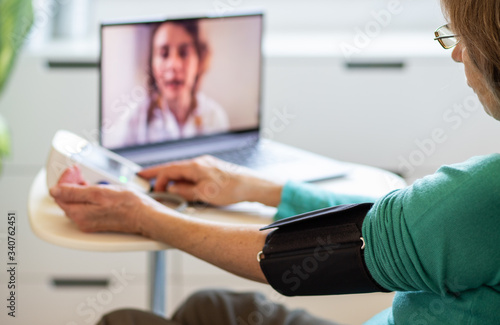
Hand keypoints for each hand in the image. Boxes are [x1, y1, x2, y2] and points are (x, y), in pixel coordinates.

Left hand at [50, 165, 164, 233]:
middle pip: (66, 199)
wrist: (145, 216)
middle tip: (77, 172)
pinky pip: (85, 206)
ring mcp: (90, 221)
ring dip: (77, 188)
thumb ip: (74, 192)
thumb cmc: (128, 206)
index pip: (59, 195)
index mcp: (79, 214)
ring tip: (85, 179)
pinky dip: (85, 195)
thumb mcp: (99, 193)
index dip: (64, 180)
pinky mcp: (98, 220)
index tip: (72, 171)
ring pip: (75, 202)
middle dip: (69, 183)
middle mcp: (82, 220)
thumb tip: (55, 191)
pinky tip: (93, 189)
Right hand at [138, 155, 282, 206]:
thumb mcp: (204, 194)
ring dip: (171, 179)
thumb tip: (172, 190)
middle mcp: (199, 162)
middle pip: (173, 168)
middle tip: (144, 179)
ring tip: (162, 188)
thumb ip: (185, 192)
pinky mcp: (211, 170)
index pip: (168, 170)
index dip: (155, 178)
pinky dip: (182, 179)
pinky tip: (181, 186)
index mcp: (195, 166)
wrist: (252, 185)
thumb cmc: (232, 188)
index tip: (147, 185)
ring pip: (182, 171)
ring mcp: (205, 165)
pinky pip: (191, 174)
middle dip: (158, 175)